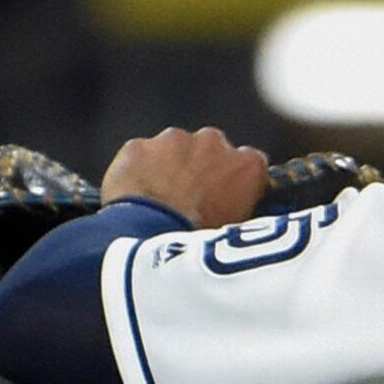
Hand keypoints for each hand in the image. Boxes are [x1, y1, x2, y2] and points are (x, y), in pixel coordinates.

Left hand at [100, 126, 269, 226]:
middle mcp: (214, 142)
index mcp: (248, 165)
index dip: (235, 182)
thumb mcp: (240, 230)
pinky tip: (134, 198)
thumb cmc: (202, 243)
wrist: (154, 240)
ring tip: (159, 202)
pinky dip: (137, 171)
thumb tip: (238, 210)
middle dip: (201, 168)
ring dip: (169, 167)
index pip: (250, 166)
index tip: (225, 199)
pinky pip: (139, 156)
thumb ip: (243, 208)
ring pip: (172, 148)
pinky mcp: (138, 146)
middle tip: (189, 201)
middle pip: (210, 150)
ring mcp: (172, 140)